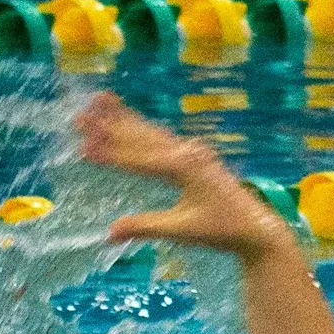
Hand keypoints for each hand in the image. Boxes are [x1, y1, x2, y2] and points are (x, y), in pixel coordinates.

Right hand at [75, 92, 289, 258]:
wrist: (256, 227)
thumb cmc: (221, 230)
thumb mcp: (182, 230)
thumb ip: (146, 227)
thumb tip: (109, 233)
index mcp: (183, 168)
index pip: (138, 159)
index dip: (109, 155)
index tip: (81, 148)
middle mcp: (187, 153)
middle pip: (141, 136)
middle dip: (109, 126)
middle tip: (78, 116)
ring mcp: (192, 151)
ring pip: (151, 131)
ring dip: (123, 118)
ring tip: (97, 101)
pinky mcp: (195, 156)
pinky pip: (162, 137)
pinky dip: (141, 127)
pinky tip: (128, 119)